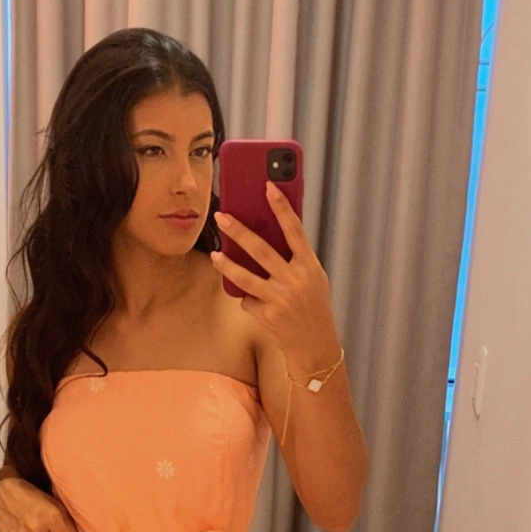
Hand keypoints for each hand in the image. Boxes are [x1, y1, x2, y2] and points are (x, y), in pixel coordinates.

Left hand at [211, 182, 340, 370]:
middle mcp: (295, 281)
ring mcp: (280, 298)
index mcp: (310, 266)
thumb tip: (268, 237)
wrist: (315, 345)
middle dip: (239, 232)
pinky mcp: (267, 315)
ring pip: (245, 277)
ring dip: (227, 265)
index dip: (282, 208)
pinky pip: (248, 300)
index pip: (295, 231)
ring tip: (215, 255)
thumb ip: (294, 261)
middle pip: (261, 250)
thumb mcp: (312, 280)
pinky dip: (249, 299)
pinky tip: (258, 305)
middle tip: (221, 217)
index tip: (268, 186)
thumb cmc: (312, 307)